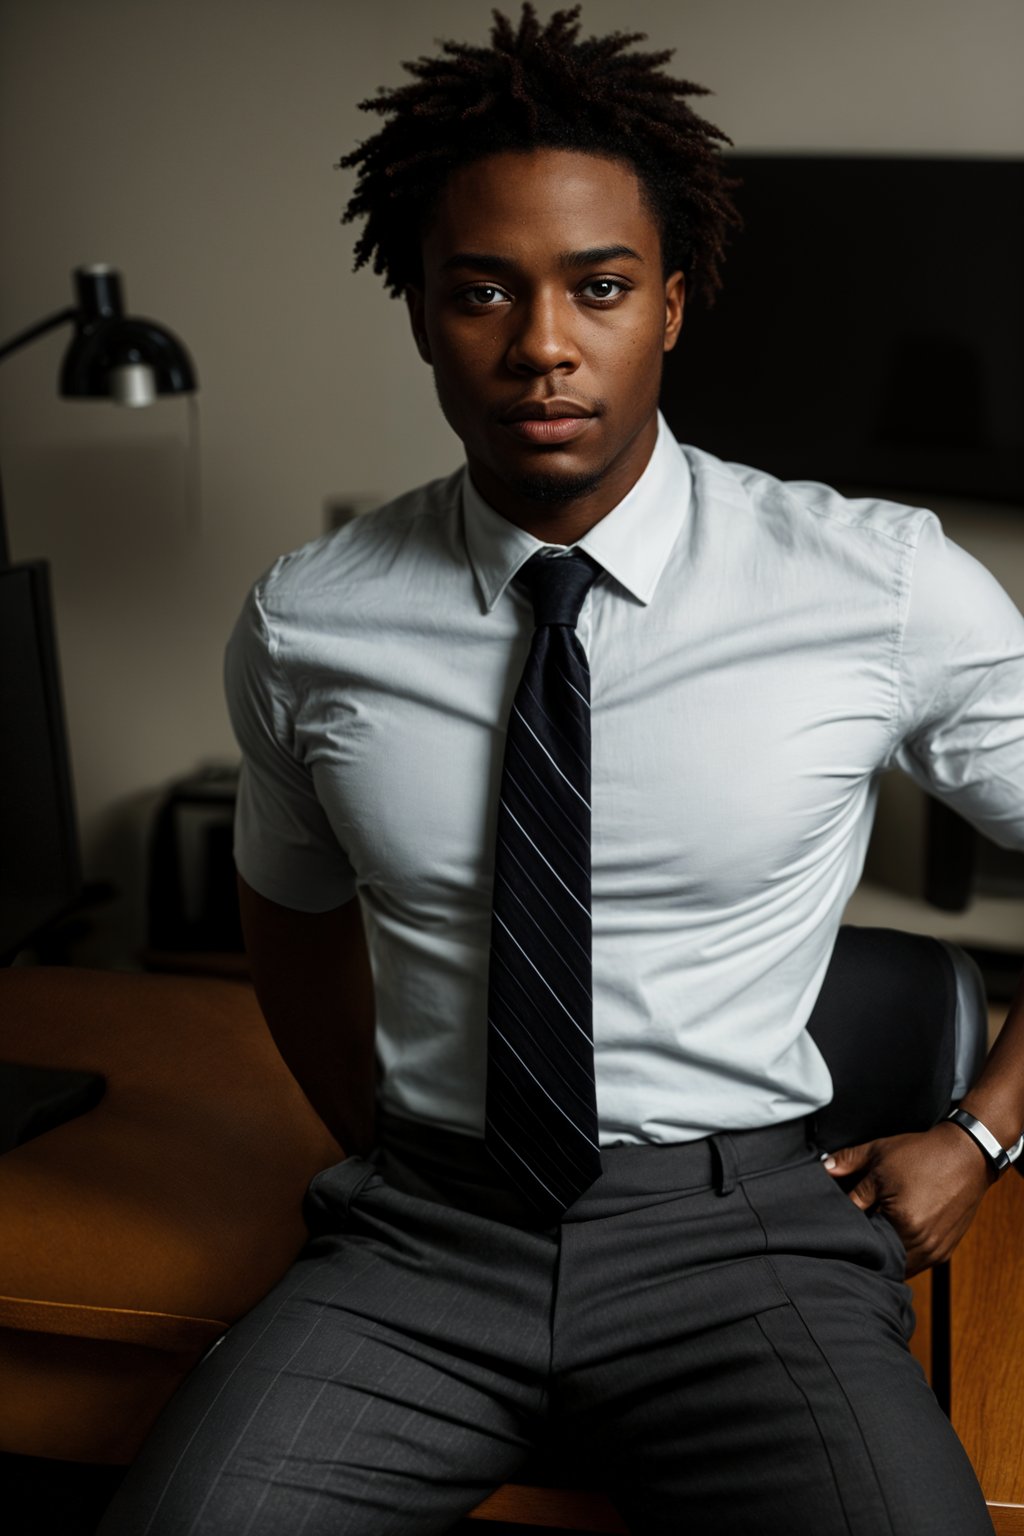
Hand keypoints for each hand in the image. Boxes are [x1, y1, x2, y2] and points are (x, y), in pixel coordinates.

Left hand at [821, 1121, 993, 1274]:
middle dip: (867, 1251)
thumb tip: (823, 1169)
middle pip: (883, 1260)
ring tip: (874, 1237)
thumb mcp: (879, 1153)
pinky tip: (893, 1238)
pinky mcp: (945, 1252)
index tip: (840, 1229)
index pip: (864, 1242)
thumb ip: (848, 1163)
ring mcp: (936, 1251)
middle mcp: (922, 1243)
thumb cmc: (923, 1154)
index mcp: (903, 1222)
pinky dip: (903, 1256)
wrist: (967, 1154)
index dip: (849, 1236)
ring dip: (886, 1256)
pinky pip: (916, 1264)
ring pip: (900, 1267)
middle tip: (854, 1237)